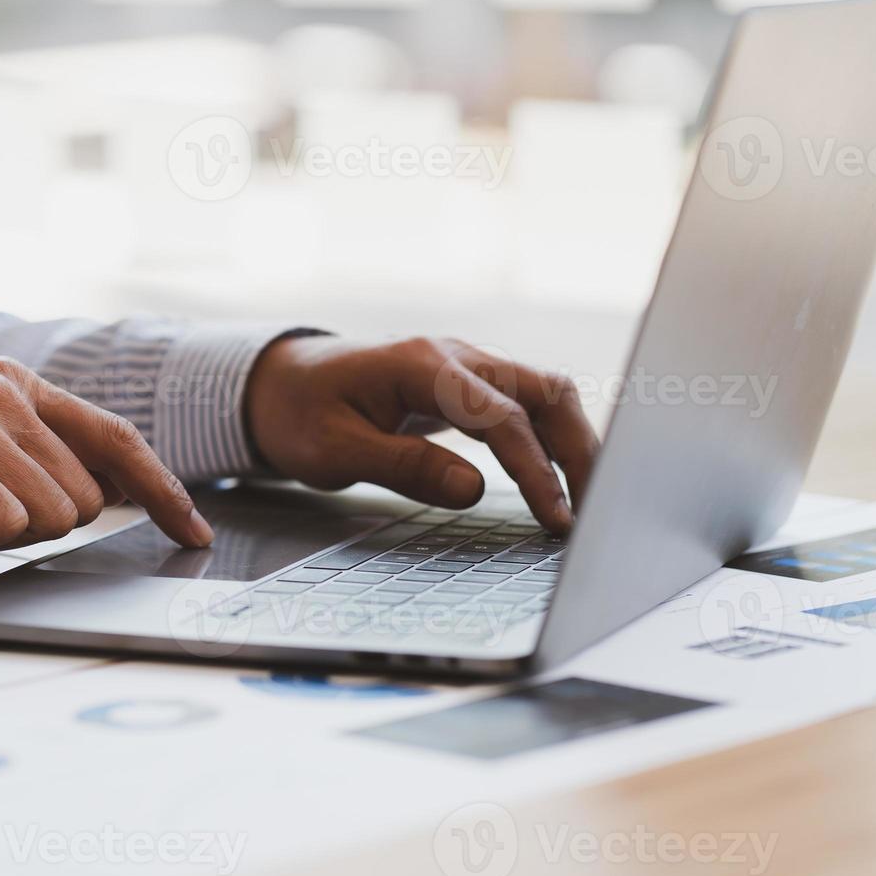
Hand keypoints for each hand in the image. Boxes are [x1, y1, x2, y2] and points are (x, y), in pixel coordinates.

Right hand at [0, 357, 213, 554]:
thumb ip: (38, 456)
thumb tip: (112, 492)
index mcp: (16, 383)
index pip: (116, 439)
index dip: (163, 490)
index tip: (195, 531)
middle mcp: (3, 390)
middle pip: (88, 496)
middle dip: (41, 521)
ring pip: (52, 516)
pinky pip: (3, 527)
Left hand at [245, 336, 598, 533]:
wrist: (280, 382)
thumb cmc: (301, 414)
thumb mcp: (335, 451)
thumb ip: (405, 467)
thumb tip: (473, 490)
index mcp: (423, 367)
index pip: (502, 418)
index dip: (536, 471)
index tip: (556, 519)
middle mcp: (455, 356)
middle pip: (545, 391)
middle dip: (580, 450)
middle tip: (594, 511)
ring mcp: (465, 365)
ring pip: (544, 393)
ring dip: (572, 442)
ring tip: (586, 499)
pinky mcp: (467, 384)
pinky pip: (524, 403)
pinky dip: (549, 438)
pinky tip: (558, 477)